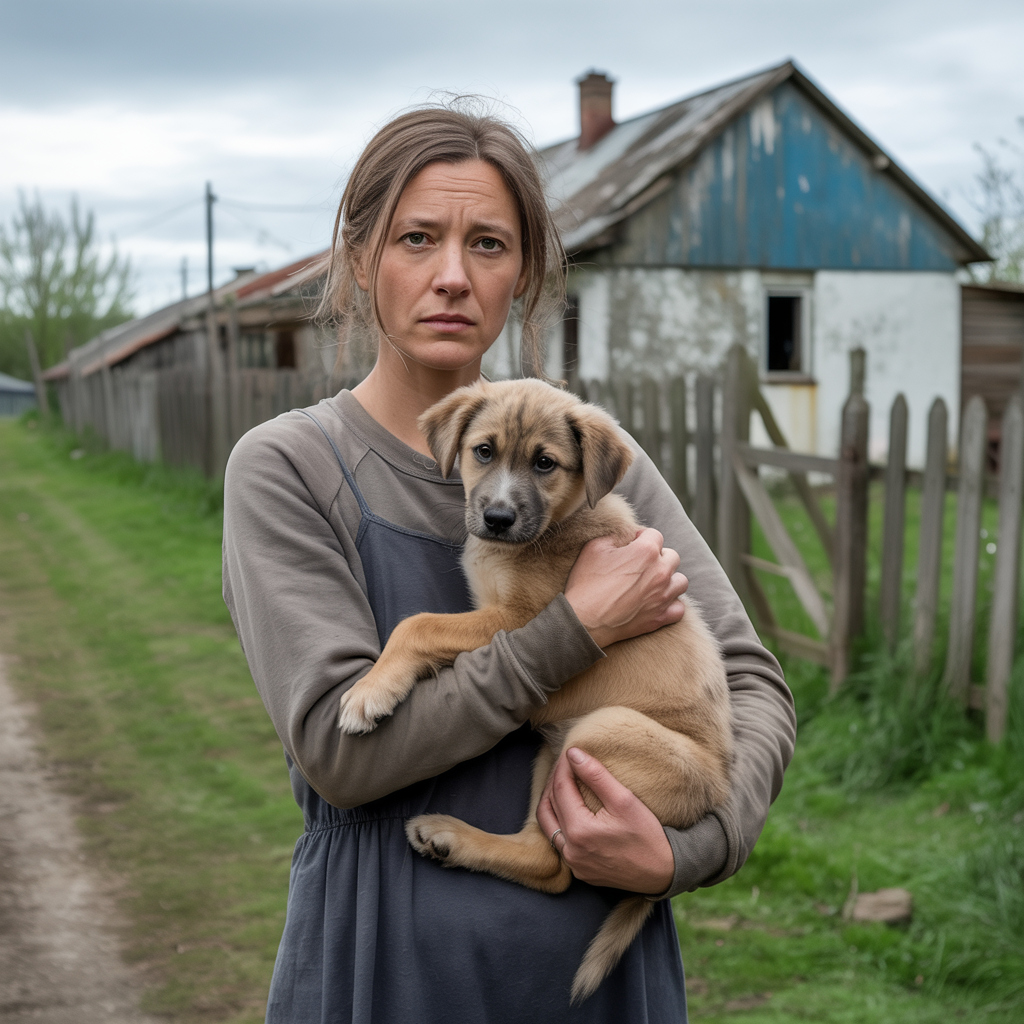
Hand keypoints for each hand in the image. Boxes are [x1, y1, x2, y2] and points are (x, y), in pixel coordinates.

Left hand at [536, 747, 673, 894]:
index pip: (561, 789)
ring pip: (548, 826)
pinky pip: (559, 842)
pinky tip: (569, 810)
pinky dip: (559, 822)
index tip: (568, 753)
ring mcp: (573, 863)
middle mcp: (570, 850)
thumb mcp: (624, 800)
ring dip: (551, 802)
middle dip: (554, 781)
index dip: (563, 767)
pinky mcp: (580, 871)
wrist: (663, 873)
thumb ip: (596, 775)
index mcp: (579, 831)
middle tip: (564, 765)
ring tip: (561, 784)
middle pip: (549, 806)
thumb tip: (573, 754)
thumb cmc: (647, 836)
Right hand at [564, 528, 686, 647]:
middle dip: (658, 557)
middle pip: (672, 556)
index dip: (642, 537)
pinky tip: (657, 602)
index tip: (633, 544)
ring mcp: (663, 596)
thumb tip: (625, 538)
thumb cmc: (586, 583)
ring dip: (670, 579)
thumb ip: (615, 537)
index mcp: (646, 551)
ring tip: (653, 583)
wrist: (584, 620)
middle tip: (641, 564)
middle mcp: (660, 572)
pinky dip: (671, 605)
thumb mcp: (594, 548)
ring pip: (681, 581)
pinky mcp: (661, 617)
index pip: (655, 535)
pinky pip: (679, 608)